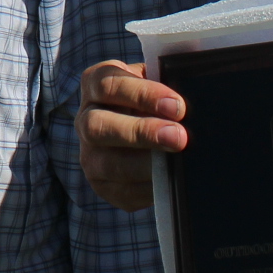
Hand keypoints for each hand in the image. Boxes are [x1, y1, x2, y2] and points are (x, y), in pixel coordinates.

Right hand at [76, 59, 186, 212]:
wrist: (149, 132)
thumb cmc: (155, 100)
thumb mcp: (157, 82)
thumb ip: (167, 83)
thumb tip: (187, 101)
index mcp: (95, 84)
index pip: (108, 85)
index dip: (142, 95)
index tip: (177, 106)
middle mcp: (85, 119)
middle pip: (97, 125)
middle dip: (140, 132)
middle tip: (178, 137)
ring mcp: (90, 155)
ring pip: (108, 163)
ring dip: (145, 164)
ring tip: (176, 162)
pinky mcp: (102, 184)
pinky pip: (122, 191)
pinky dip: (149, 188)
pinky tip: (170, 181)